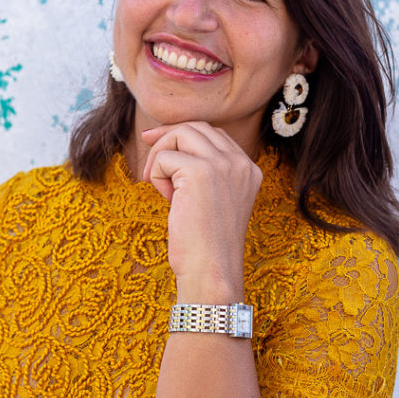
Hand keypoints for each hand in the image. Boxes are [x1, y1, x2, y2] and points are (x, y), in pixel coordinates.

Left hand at [141, 123, 261, 299]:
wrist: (211, 271)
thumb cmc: (206, 244)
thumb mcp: (213, 200)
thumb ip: (203, 172)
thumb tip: (166, 142)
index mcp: (249, 169)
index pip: (214, 135)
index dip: (183, 136)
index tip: (158, 145)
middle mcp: (240, 162)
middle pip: (196, 127)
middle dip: (167, 138)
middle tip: (149, 162)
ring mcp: (222, 165)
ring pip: (181, 133)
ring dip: (160, 156)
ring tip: (159, 186)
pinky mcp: (199, 172)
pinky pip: (164, 157)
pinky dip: (156, 175)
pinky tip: (166, 199)